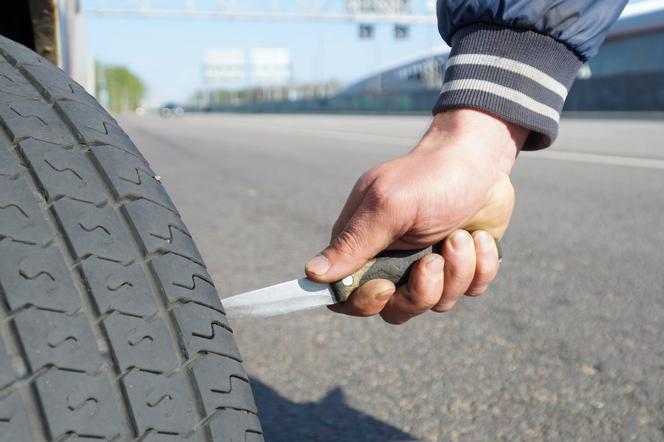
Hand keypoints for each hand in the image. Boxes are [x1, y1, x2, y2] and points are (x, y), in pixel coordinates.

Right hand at [305, 109, 528, 323]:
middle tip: (432, 260)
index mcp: (364, 245)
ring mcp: (429, 266)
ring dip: (456, 270)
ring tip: (461, 237)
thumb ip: (353, 243)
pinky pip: (471, 290)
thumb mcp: (388, 206)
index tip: (386, 286)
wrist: (481, 159)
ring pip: (437, 304)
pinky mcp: (462, 266)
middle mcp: (393, 261)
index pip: (346, 296)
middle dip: (421, 290)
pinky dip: (481, 266)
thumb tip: (311, 274)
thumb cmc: (430, 176)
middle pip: (395, 309)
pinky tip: (481, 237)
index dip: (364, 303)